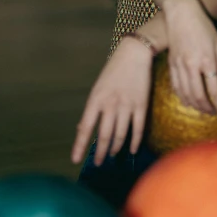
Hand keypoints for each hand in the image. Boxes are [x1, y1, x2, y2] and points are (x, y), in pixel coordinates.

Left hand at [71, 37, 152, 166]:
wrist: (134, 53)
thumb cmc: (113, 70)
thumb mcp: (98, 87)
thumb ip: (92, 108)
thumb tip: (81, 128)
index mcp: (96, 98)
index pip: (85, 127)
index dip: (79, 145)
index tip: (75, 159)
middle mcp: (110, 104)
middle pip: (104, 135)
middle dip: (100, 152)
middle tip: (98, 162)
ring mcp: (127, 105)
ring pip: (120, 134)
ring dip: (115, 147)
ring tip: (112, 154)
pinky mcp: (141, 105)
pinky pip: (138, 128)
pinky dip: (135, 141)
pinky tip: (132, 149)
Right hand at [162, 0, 216, 119]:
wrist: (182, 13)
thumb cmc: (204, 27)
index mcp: (207, 60)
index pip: (215, 91)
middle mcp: (192, 65)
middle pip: (199, 96)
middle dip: (208, 109)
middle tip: (215, 114)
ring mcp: (179, 65)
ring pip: (186, 93)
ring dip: (195, 105)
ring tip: (203, 110)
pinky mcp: (171, 63)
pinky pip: (176, 85)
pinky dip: (182, 97)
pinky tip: (188, 101)